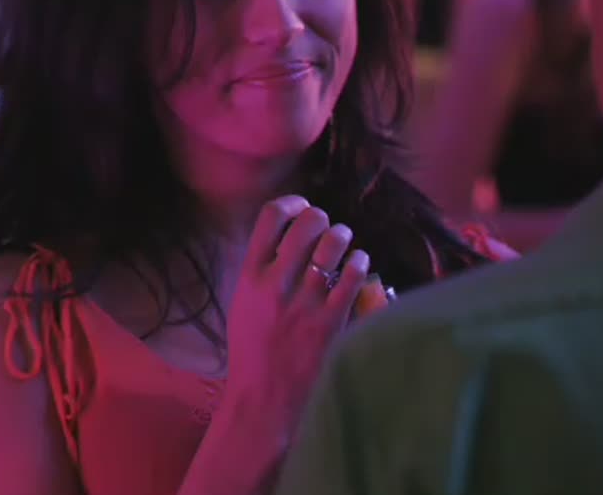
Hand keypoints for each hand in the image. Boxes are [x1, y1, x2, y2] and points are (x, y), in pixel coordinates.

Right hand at [221, 195, 369, 447]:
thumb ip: (261, 272)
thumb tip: (285, 239)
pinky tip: (358, 264)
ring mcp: (306, 303)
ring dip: (343, 235)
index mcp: (250, 278)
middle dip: (321, 217)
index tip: (300, 207)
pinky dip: (359, 262)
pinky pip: (353, 276)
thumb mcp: (243, 305)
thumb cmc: (252, 353)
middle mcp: (277, 285)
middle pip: (306, 224)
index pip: (269, 218)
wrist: (264, 400)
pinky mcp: (332, 321)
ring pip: (333, 244)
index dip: (290, 203)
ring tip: (344, 241)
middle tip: (326, 226)